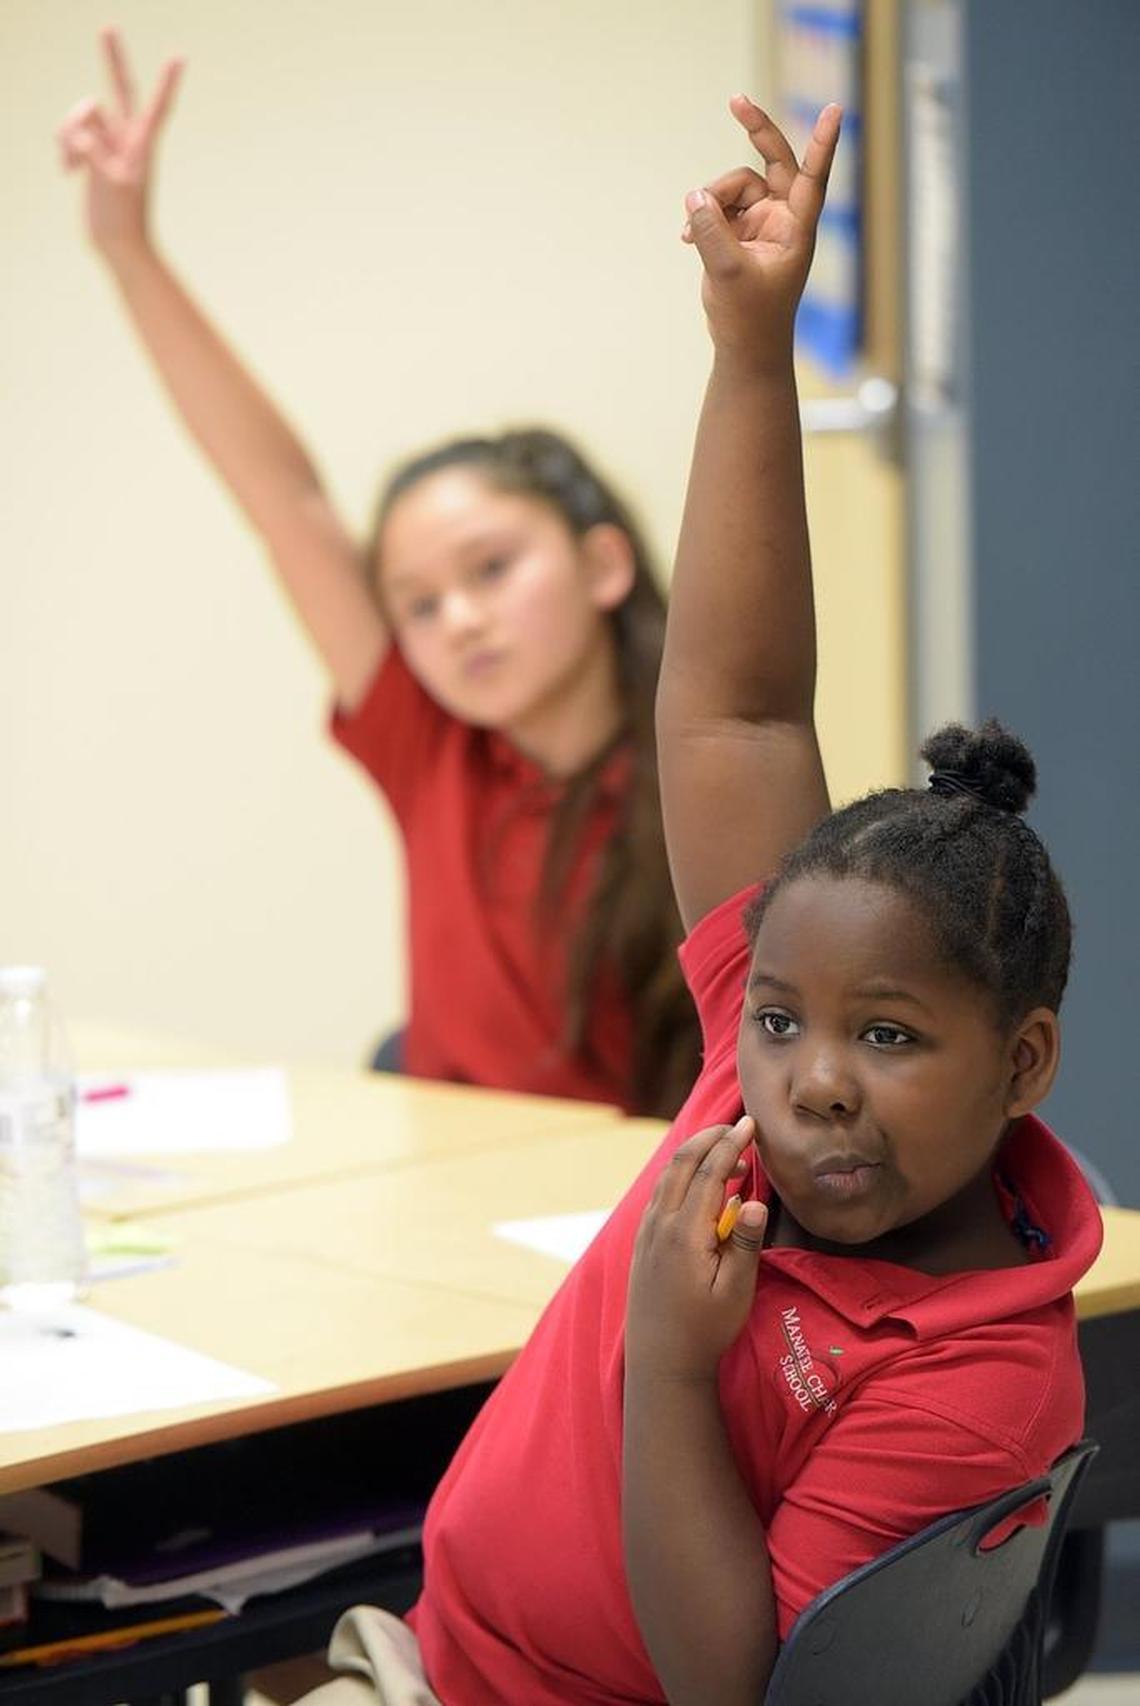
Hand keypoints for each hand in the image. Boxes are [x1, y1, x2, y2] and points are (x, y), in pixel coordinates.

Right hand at [56, 28, 183, 258]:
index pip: (157, 106)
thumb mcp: (110, 187)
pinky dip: (64, 149)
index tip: (178, 57)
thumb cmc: (123, 220)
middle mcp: (126, 138)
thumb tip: (81, 136)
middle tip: (107, 27)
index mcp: (142, 144)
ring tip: (72, 165)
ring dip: (69, 134)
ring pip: (81, 116)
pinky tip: (66, 174)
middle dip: (112, 59)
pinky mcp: (91, 155)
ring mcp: (107, 145)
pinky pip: (69, 136)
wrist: (117, 245)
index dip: (166, 82)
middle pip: (118, 89)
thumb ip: (95, 155)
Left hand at [626, 1115, 767, 1383]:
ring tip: (725, 1153)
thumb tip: (756, 1200)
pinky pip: (659, 1193)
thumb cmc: (705, 1329)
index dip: (731, 1144)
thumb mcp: (736, 1291)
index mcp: (685, 1232)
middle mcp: (660, 1224)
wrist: (660, 1361)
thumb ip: (745, 1243)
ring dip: (694, 1156)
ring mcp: (646, 1232)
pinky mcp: (642, 1242)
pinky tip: (698, 1184)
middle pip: (681, 1163)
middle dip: (709, 1138)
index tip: (750, 1124)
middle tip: (737, 1127)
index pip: (710, 1172)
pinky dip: (680, 1176)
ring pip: (667, 1176)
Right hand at [683, 96, 841, 372]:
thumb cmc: (750, 319)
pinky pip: (717, 208)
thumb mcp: (726, 272)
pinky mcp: (738, 235)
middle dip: (755, 133)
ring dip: (709, 203)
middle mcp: (782, 220)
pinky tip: (686, 238)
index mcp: (796, 229)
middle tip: (736, 101)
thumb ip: (710, 229)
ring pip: (732, 189)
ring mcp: (760, 225)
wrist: (745, 349)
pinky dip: (701, 218)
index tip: (836, 109)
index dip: (823, 144)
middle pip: (771, 162)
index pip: (812, 177)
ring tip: (691, 233)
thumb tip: (695, 194)